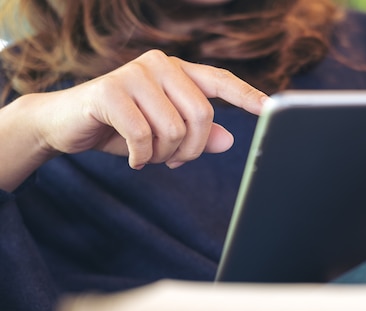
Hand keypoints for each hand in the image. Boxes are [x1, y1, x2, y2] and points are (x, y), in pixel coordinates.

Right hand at [32, 49, 267, 168]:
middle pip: (201, 116)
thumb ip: (198, 134)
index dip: (246, 95)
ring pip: (174, 130)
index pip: (219, 80)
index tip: (270, 108)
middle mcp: (160, 64)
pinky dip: (141, 158)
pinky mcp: (109, 91)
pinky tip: (132, 158)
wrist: (64, 123)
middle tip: (174, 159)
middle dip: (191, 149)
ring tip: (147, 155)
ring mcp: (134, 74)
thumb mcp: (165, 133)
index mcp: (177, 71)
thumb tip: (229, 140)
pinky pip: (143, 137)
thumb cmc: (121, 126)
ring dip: (163, 155)